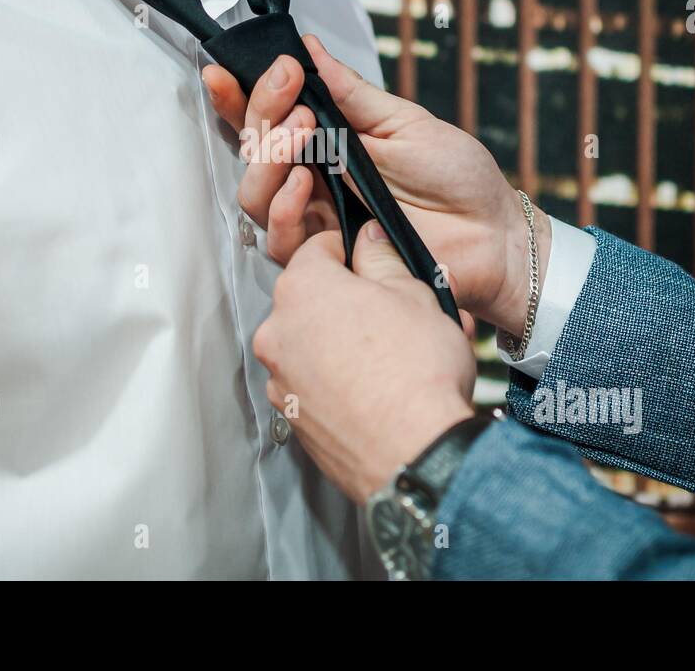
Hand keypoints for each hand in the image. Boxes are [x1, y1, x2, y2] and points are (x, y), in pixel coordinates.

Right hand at [203, 34, 550, 335]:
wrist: (493, 234)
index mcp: (326, 144)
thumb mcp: (406, 122)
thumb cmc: (457, 179)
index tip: (222, 70)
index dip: (236, 99)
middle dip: (261, 114)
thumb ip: (353, 94)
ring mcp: (317, 221)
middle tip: (290, 87)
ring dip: (268, 158)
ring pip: (255, 197)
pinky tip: (305, 183)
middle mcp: (312, 182)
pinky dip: (286, 209)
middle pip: (252, 155)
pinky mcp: (328, 259)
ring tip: (302, 130)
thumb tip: (311, 47)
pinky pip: (283, 241)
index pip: (266, 122)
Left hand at [254, 223, 476, 504]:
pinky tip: (374, 390)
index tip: (371, 260)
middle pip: (310, 299)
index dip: (349, 249)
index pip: (316, 247)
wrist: (416, 455)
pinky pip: (312, 385)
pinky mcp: (292, 419)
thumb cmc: (417, 371)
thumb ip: (382, 258)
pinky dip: (335, 382)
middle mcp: (277, 332)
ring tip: (390, 357)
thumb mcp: (413, 294)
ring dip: (340, 343)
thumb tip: (369, 240)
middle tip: (390, 313)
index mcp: (302, 289)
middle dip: (346, 300)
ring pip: (310, 344)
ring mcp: (281, 379)